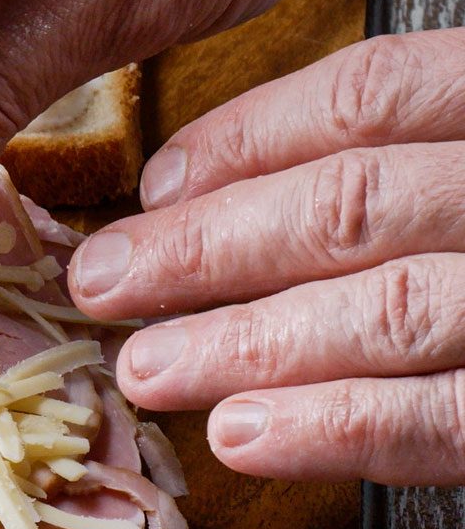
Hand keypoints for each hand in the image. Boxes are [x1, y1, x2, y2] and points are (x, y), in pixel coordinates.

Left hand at [71, 31, 464, 483]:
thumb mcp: (458, 162)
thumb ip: (383, 162)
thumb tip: (189, 196)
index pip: (374, 95)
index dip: (248, 140)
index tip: (152, 184)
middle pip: (356, 202)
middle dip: (208, 250)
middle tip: (100, 284)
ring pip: (393, 307)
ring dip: (246, 344)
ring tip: (145, 370)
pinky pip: (455, 419)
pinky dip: (339, 427)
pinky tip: (242, 433)